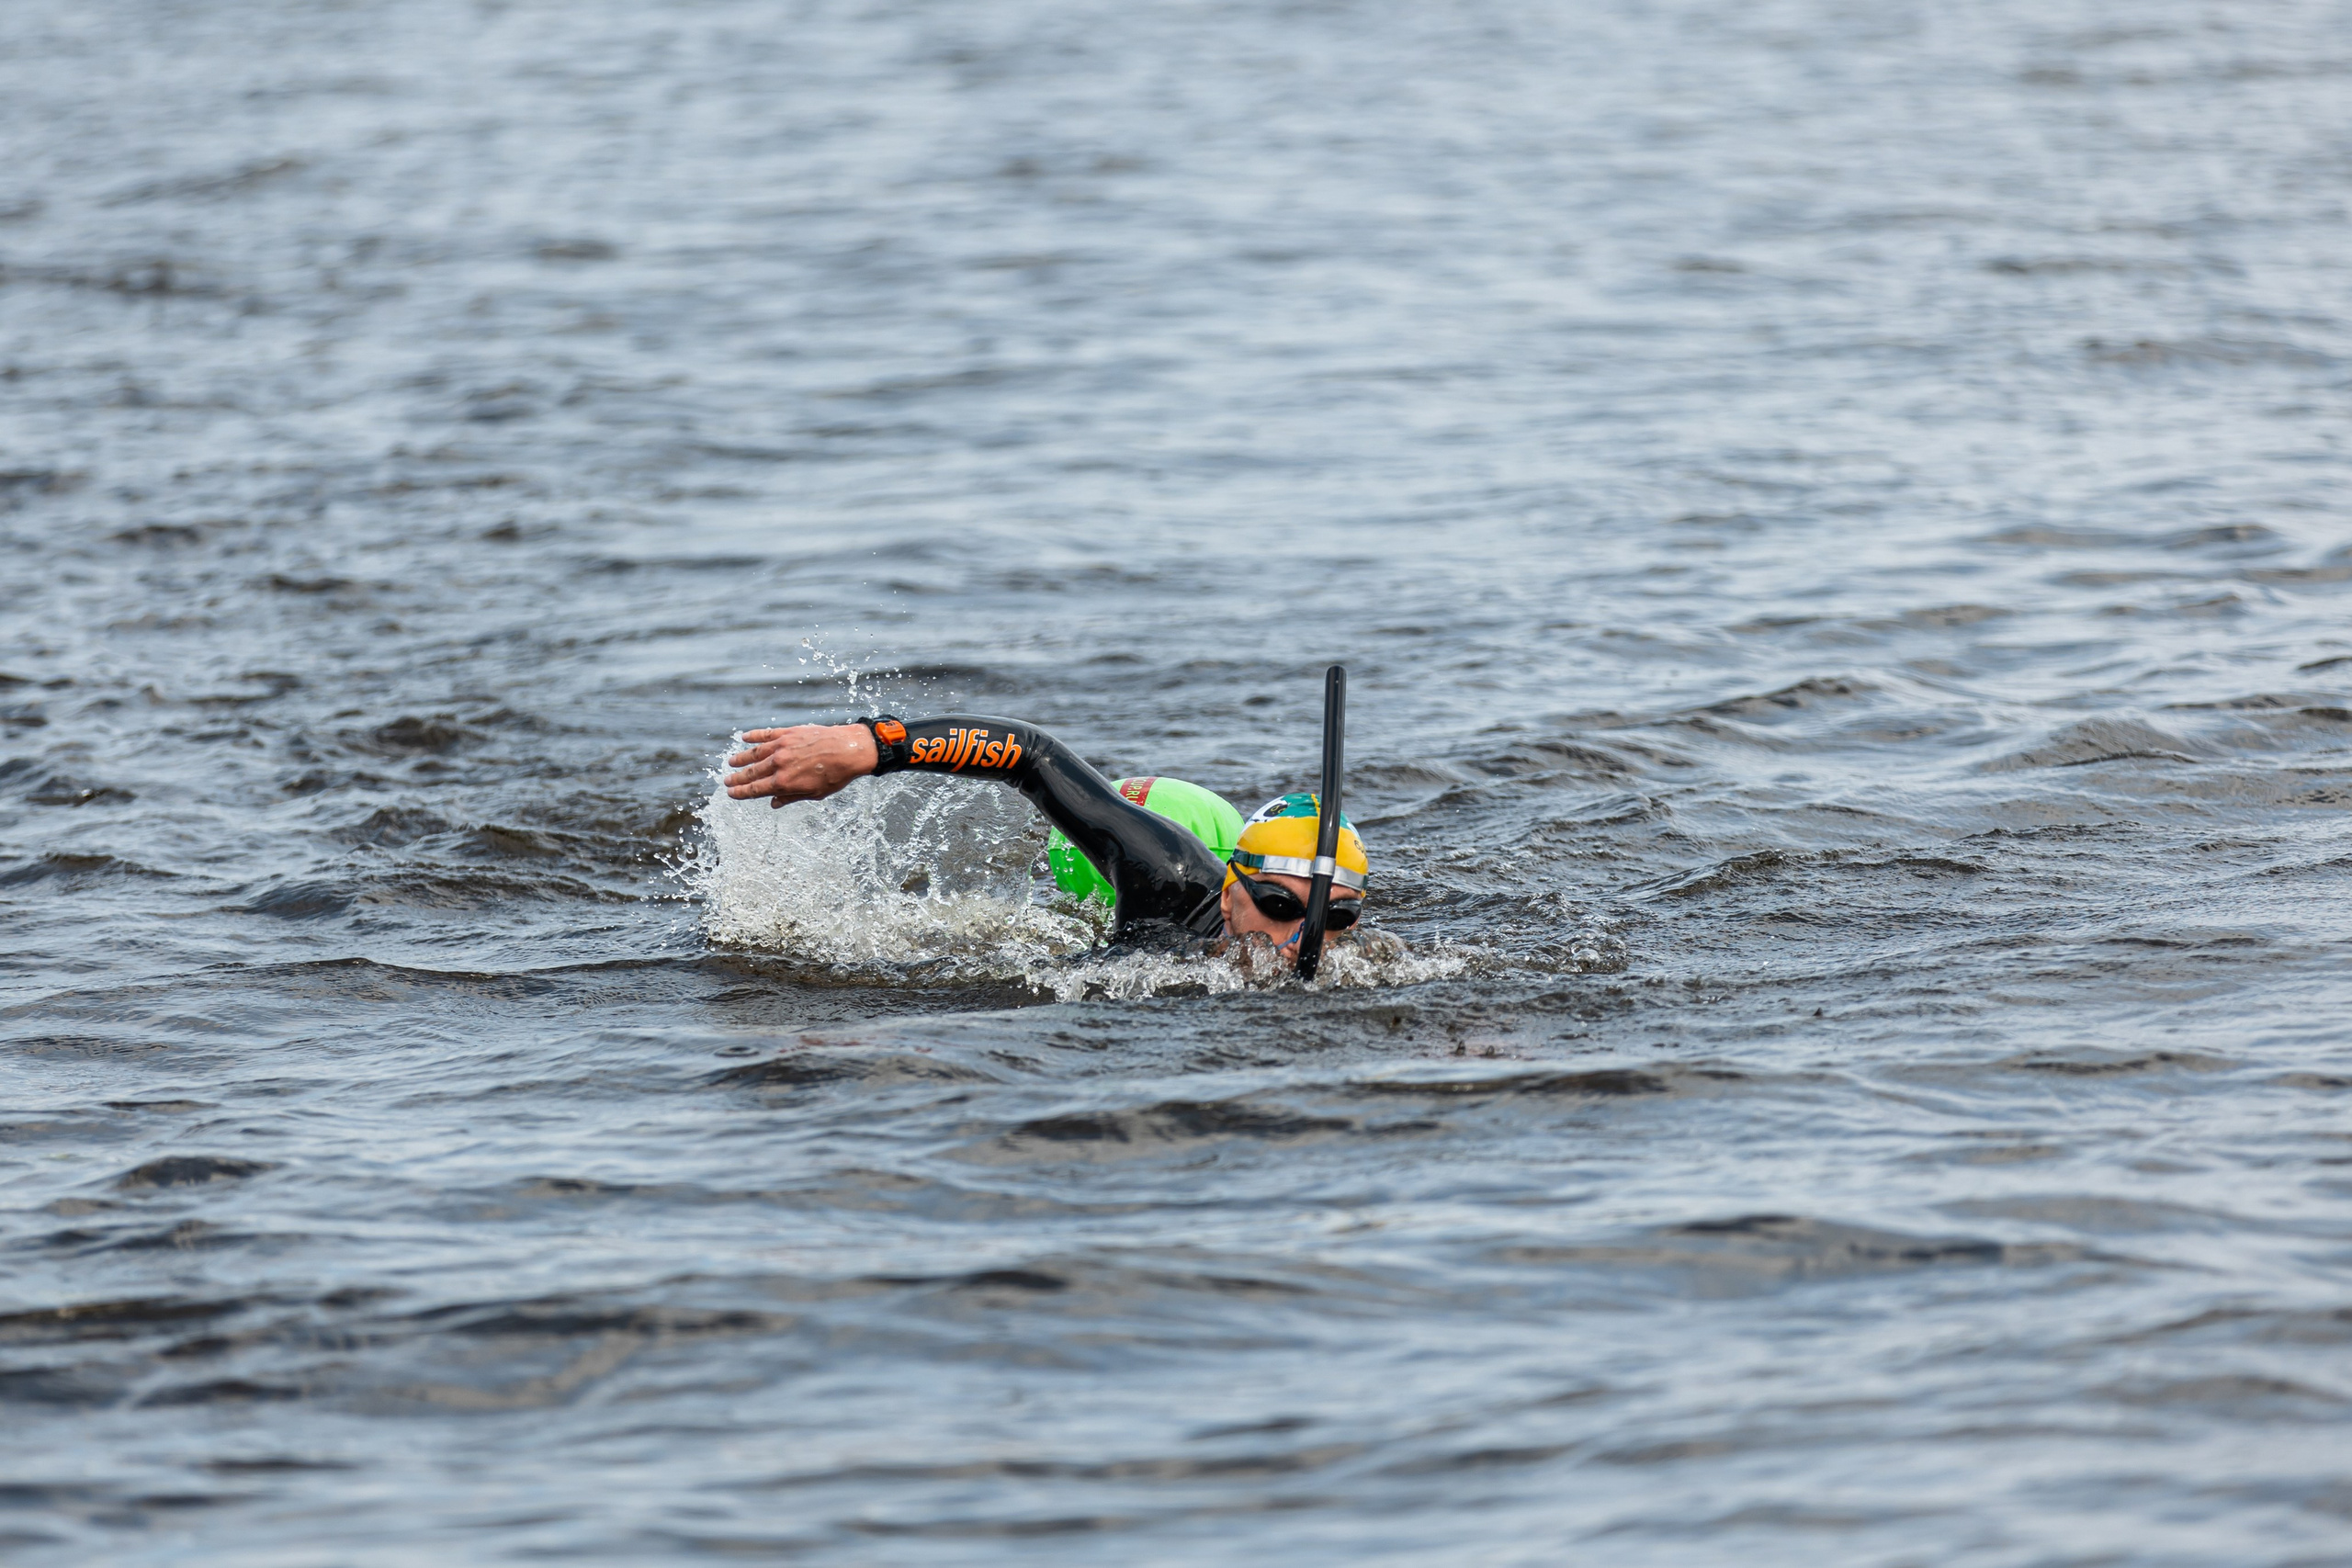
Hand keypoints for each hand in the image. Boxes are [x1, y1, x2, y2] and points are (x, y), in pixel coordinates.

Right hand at [723, 723, 878, 807]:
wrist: (850, 749)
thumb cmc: (836, 775)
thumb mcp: (814, 794)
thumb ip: (791, 797)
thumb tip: (773, 803)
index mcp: (784, 783)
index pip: (755, 790)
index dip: (741, 793)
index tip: (731, 794)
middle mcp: (779, 764)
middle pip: (751, 773)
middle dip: (737, 778)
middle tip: (726, 781)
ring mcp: (782, 746)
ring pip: (754, 753)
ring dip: (741, 758)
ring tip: (731, 762)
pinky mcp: (788, 732)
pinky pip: (766, 734)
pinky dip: (754, 735)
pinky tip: (744, 737)